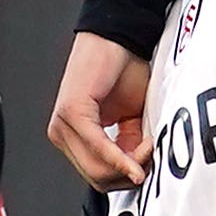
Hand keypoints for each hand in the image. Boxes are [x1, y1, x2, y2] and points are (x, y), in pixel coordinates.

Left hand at [48, 33, 153, 189]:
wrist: (119, 36)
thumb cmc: (125, 71)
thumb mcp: (132, 118)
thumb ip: (130, 146)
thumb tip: (136, 171)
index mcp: (73, 137)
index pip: (99, 177)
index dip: (128, 176)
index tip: (152, 158)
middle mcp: (62, 134)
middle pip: (98, 179)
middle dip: (130, 174)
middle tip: (153, 153)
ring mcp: (62, 125)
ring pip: (97, 170)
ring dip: (130, 163)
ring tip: (150, 144)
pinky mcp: (71, 113)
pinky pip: (98, 148)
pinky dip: (121, 158)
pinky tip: (137, 163)